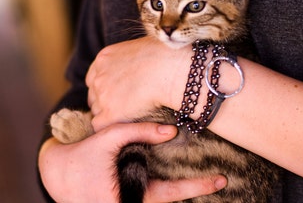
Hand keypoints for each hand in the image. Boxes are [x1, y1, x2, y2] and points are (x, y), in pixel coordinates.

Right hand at [39, 122, 226, 201]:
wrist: (56, 173)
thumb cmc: (80, 156)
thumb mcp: (108, 138)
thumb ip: (139, 132)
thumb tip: (173, 131)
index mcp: (126, 199)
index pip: (170, 194)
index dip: (197, 186)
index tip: (220, 179)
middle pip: (170, 200)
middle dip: (194, 189)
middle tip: (220, 178)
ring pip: (162, 198)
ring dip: (182, 188)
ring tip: (203, 174)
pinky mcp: (127, 199)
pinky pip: (151, 193)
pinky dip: (167, 184)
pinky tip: (175, 171)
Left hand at [86, 36, 191, 130]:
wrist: (168, 69)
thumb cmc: (164, 56)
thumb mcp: (141, 46)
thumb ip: (133, 57)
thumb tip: (143, 63)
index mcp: (104, 59)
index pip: (94, 78)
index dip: (105, 87)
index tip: (116, 93)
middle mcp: (99, 77)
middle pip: (94, 94)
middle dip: (104, 101)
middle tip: (122, 107)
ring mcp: (102, 96)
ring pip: (97, 110)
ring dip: (109, 114)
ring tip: (127, 117)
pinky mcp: (110, 114)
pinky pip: (100, 125)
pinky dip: (110, 127)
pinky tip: (123, 126)